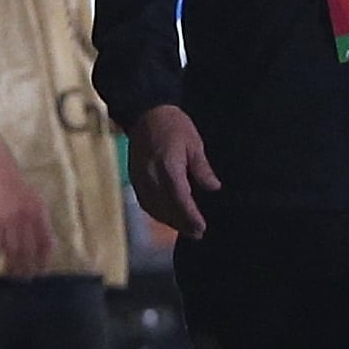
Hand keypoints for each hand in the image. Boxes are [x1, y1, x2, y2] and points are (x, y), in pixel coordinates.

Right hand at [0, 153, 53, 276]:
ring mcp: (9, 219)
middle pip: (29, 249)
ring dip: (11, 265)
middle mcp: (27, 217)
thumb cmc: (13, 181)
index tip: (42, 269)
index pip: (47, 241)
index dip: (45, 258)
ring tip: (11, 276)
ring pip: (12, 249)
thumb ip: (36, 217)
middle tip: (26, 280)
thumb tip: (41, 238)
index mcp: (39, 212)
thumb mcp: (32, 197)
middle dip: (28, 266)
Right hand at [128, 104, 219, 238]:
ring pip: (154, 208)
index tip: (202, 227)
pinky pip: (145, 203)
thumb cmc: (174, 126)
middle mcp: (151, 177)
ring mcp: (140, 179)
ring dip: (170, 221)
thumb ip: (202, 169)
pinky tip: (168, 217)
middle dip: (182, 223)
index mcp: (168, 167)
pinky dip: (157, 213)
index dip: (191, 216)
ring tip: (186, 229)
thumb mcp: (194, 144)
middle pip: (167, 208)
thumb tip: (214, 188)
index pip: (180, 198)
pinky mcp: (134, 180)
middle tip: (198, 234)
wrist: (145, 114)